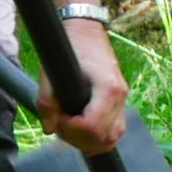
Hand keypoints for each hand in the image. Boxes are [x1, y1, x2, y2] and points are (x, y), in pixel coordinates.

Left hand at [37, 20, 128, 154]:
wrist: (86, 30)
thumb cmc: (70, 47)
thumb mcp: (52, 72)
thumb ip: (48, 102)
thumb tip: (49, 128)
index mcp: (108, 89)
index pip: (92, 127)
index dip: (70, 129)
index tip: (56, 119)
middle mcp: (120, 98)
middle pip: (103, 138)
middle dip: (77, 139)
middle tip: (59, 125)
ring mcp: (123, 101)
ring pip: (112, 138)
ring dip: (89, 141)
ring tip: (69, 129)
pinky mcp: (119, 103)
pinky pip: (114, 130)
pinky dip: (98, 136)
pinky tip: (81, 130)